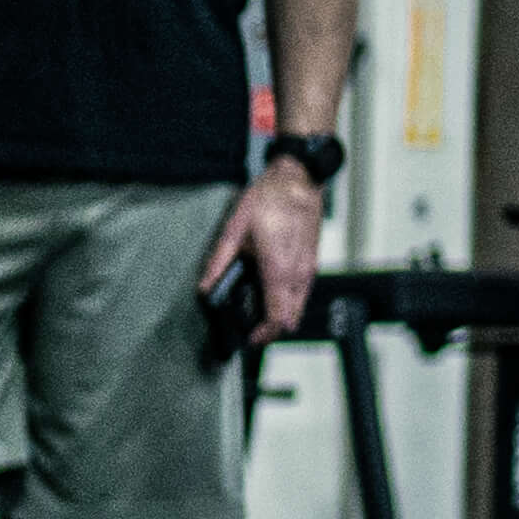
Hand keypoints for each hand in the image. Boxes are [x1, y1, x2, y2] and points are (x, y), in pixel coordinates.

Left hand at [201, 154, 324, 336]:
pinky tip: (270, 294)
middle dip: (270, 330)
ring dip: (280, 316)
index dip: (263, 334)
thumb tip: (205, 288)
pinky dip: (288, 301)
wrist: (298, 180)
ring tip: (256, 315)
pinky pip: (303, 292)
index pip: (277, 317)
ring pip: (299, 307)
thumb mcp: (234, 229)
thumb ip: (219, 262)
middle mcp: (298, 273)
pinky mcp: (312, 262)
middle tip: (249, 331)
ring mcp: (309, 268)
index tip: (247, 339)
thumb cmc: (270, 199)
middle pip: (290, 319)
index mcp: (278, 268)